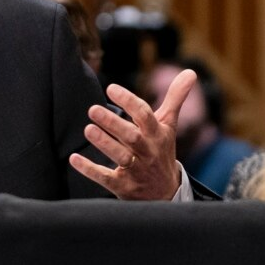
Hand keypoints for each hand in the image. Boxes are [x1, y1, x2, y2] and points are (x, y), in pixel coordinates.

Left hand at [69, 68, 196, 199]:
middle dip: (113, 123)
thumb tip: (190, 71)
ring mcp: (136, 170)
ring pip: (120, 156)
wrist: (166, 193)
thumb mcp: (168, 125)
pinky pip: (106, 178)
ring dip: (104, 143)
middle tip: (93, 109)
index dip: (128, 101)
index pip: (144, 115)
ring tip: (88, 129)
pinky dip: (90, 170)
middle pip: (132, 136)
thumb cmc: (162, 150)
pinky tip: (74, 158)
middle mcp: (147, 151)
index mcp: (157, 134)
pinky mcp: (123, 186)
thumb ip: (175, 98)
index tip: (110, 88)